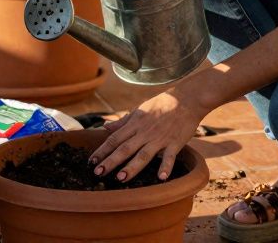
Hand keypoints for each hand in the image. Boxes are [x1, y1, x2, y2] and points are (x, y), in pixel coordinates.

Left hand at [88, 88, 208, 181]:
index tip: (91, 162)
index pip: (114, 139)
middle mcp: (144, 132)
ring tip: (121, 178)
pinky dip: (166, 167)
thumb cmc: (162, 104)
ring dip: (132, 167)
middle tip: (98, 173)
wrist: (186, 99)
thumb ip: (122, 121)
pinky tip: (161, 178)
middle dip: (111, 161)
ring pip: (143, 154)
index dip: (102, 150)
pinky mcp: (175, 143)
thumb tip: (105, 127)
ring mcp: (159, 138)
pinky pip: (169, 156)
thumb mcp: (139, 110)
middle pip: (125, 148)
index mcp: (135, 124)